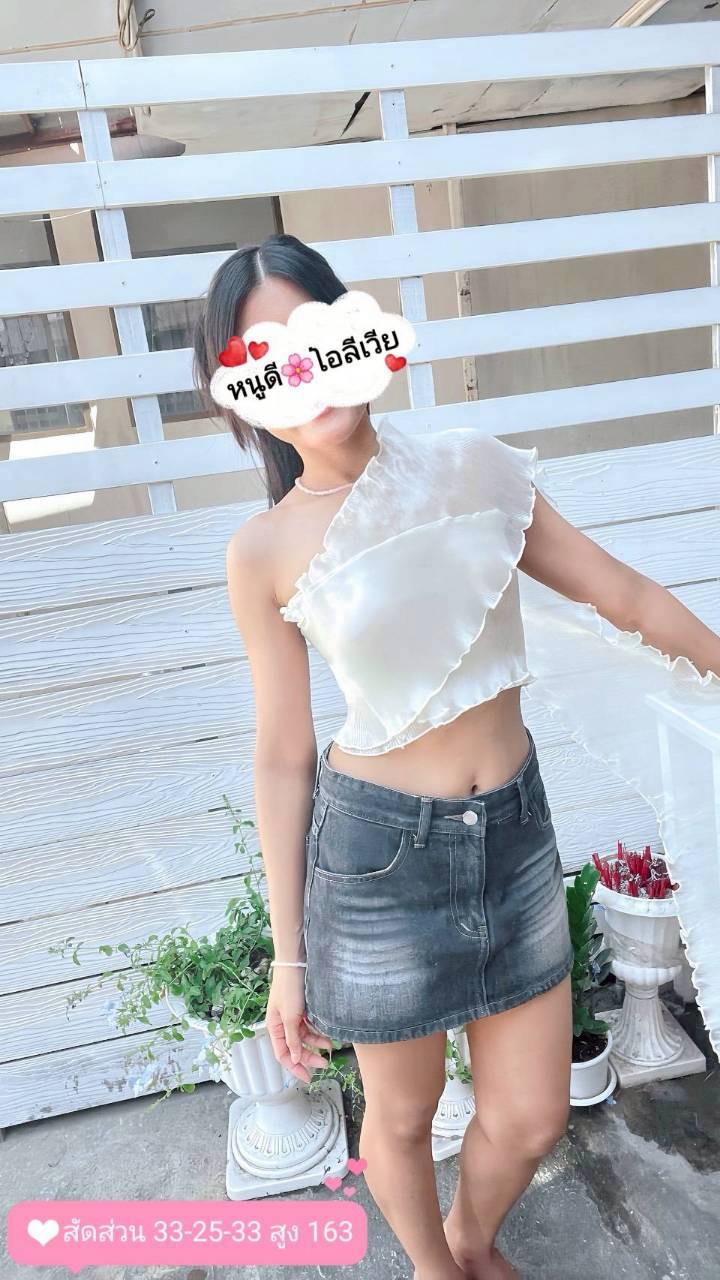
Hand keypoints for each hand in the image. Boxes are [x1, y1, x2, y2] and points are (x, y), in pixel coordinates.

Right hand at [265, 967, 333, 1082]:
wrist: (297, 962)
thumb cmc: (289, 988)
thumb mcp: (290, 1017)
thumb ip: (292, 1039)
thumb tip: (294, 1060)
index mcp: (274, 1027)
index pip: (282, 1054)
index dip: (294, 1068)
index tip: (307, 1078)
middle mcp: (283, 1023)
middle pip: (296, 1047)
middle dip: (309, 1056)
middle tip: (325, 1064)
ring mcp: (293, 1015)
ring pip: (305, 1037)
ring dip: (317, 1043)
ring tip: (330, 1045)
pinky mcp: (303, 1008)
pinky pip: (311, 1025)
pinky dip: (319, 1031)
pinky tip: (328, 1034)